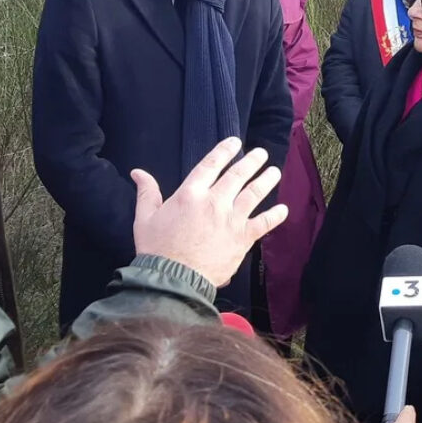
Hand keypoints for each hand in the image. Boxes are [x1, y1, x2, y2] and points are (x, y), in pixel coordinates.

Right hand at [132, 137, 286, 287]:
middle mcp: (214, 202)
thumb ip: (146, 192)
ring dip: (267, 180)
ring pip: (254, 194)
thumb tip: (138, 172)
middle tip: (261, 153)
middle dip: (252, 161)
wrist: (173, 280)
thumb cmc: (157, 249)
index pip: (211, 164)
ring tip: (275, 171)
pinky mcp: (242, 238)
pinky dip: (275, 216)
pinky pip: (263, 223)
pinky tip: (283, 209)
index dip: (224, 151)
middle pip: (238, 175)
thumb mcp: (145, 218)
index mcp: (190, 194)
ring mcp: (231, 220)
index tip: (235, 142)